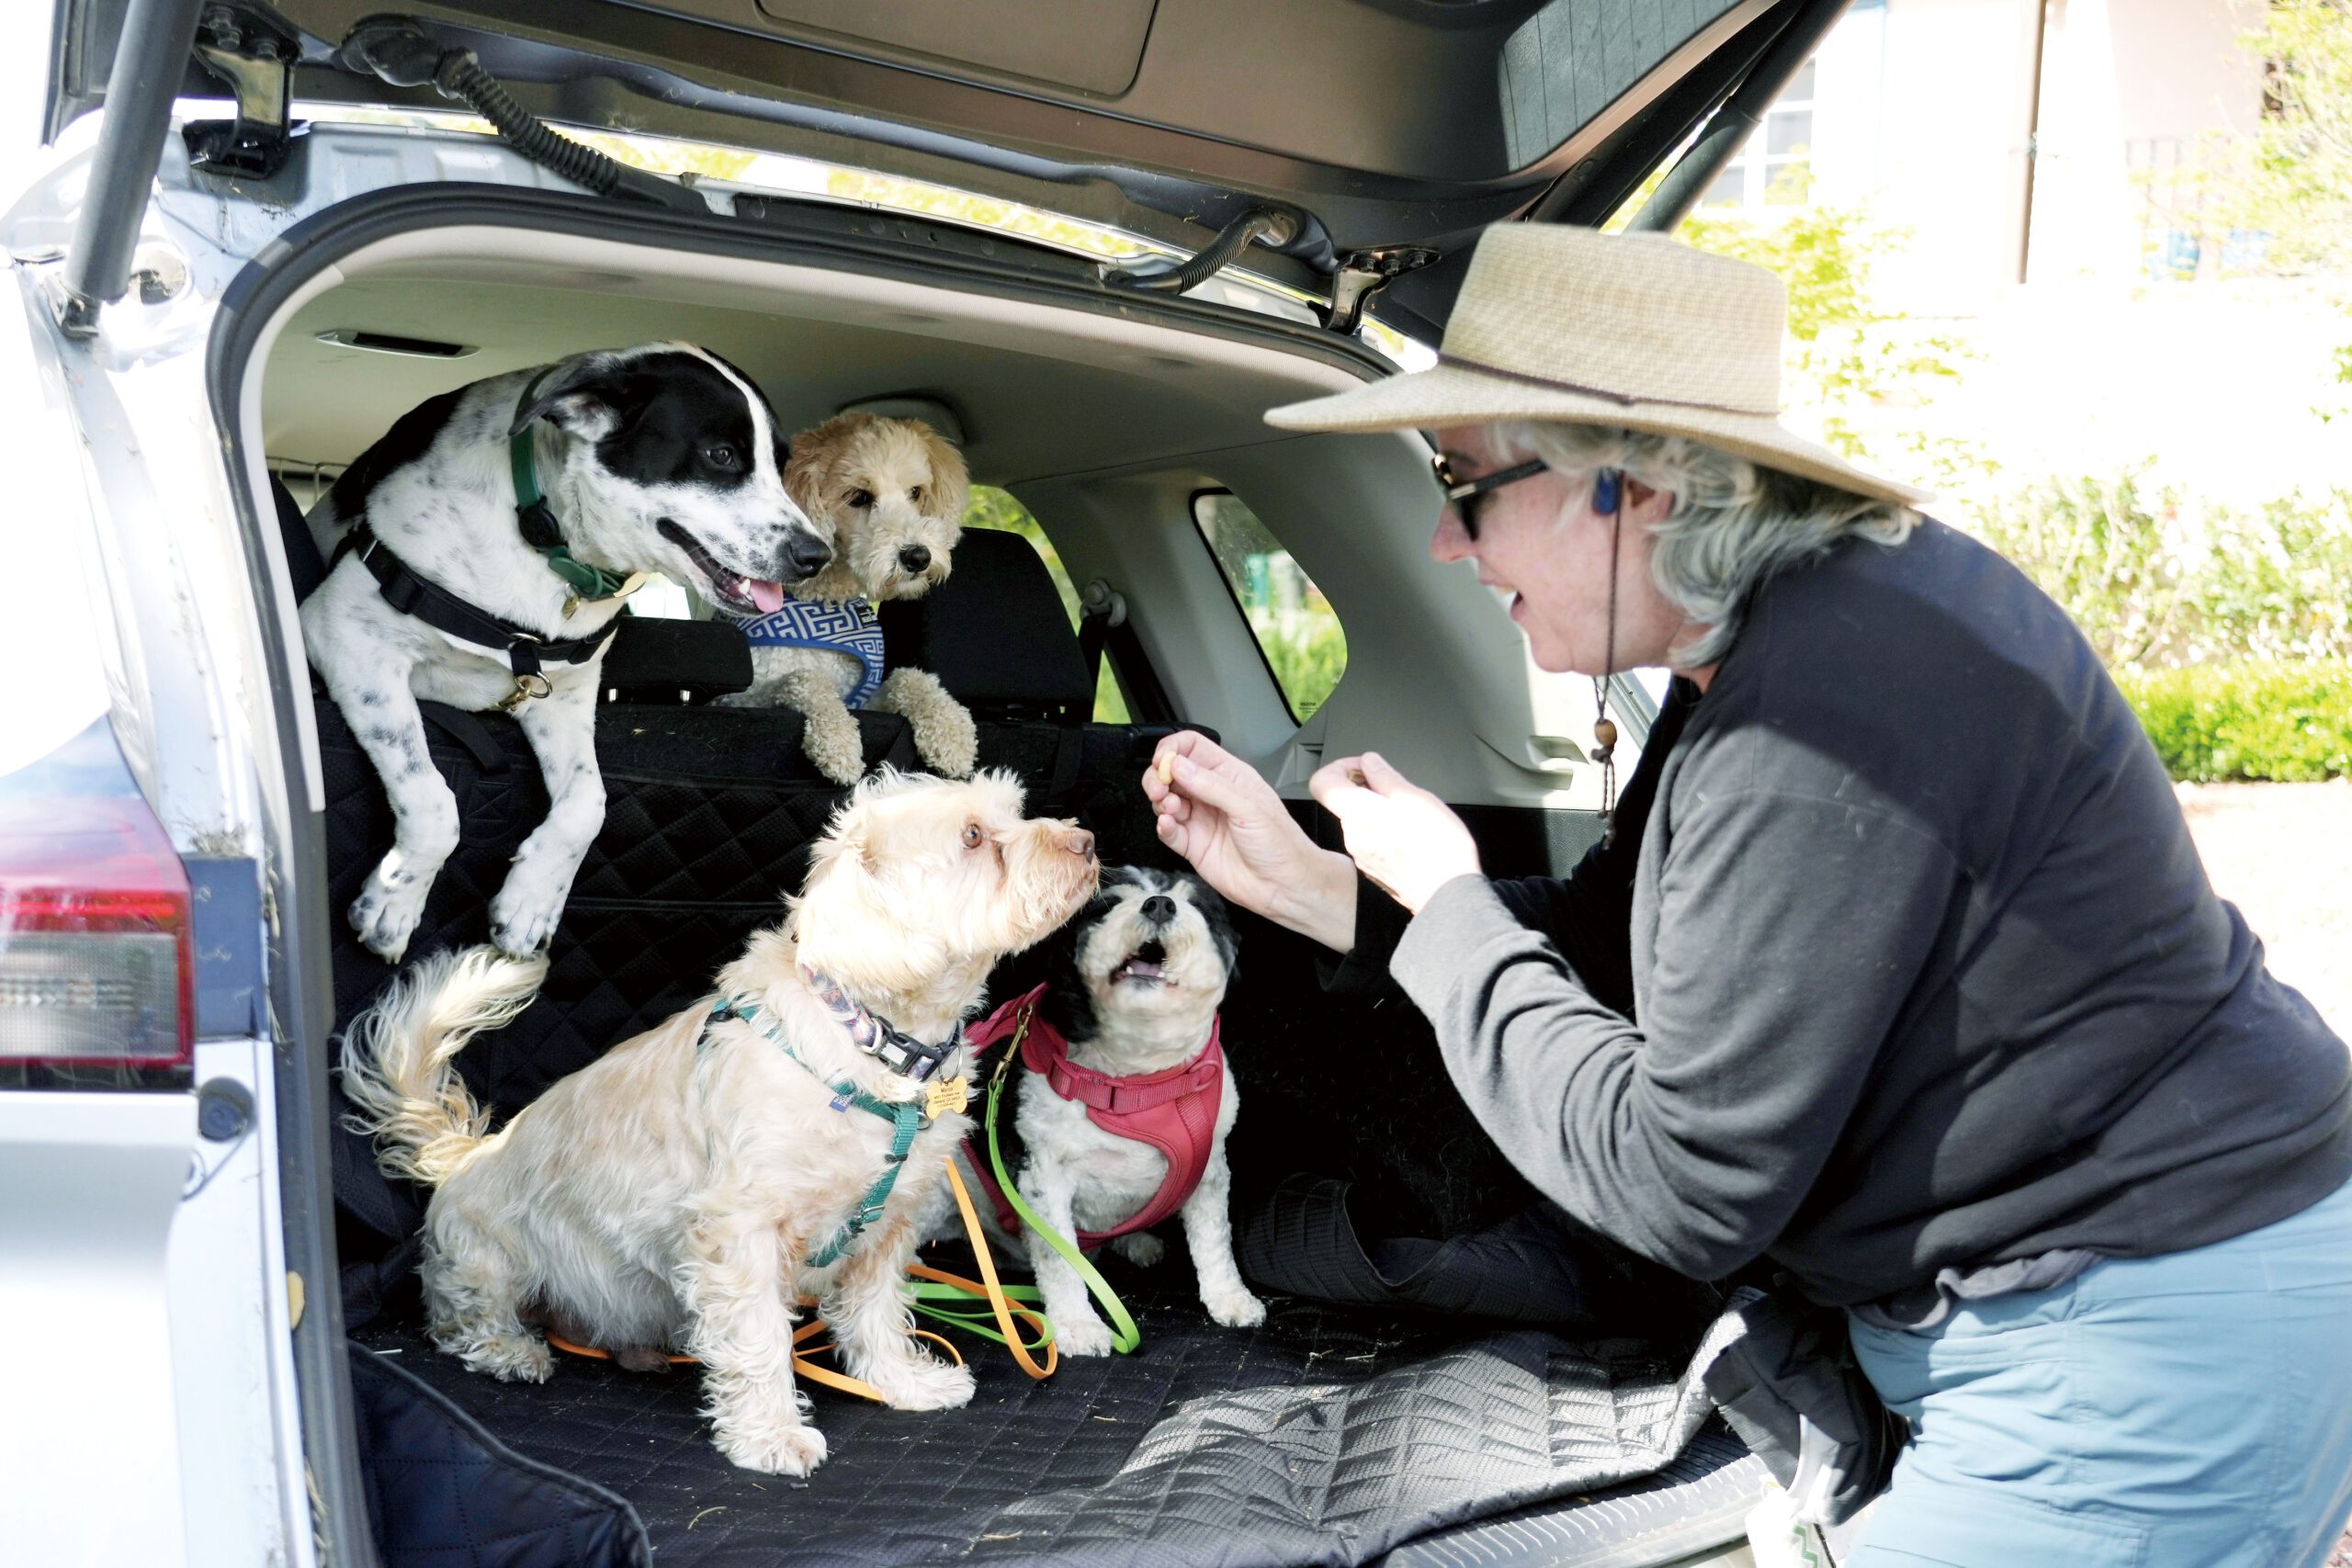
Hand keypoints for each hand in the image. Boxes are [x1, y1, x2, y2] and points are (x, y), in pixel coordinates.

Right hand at [1142, 731, 1356, 950]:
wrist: (1283, 886)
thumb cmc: (1280, 844)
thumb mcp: (1249, 806)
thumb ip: (1211, 785)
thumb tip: (1178, 765)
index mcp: (1229, 775)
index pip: (1193, 748)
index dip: (1173, 749)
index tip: (1163, 761)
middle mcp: (1212, 795)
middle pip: (1172, 772)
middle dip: (1158, 776)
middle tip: (1159, 788)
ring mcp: (1200, 819)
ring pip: (1165, 800)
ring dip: (1160, 801)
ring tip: (1170, 809)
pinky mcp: (1192, 845)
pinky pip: (1168, 831)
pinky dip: (1162, 826)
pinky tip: (1169, 825)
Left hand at [1307, 752, 1481, 914]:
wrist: (1446, 894)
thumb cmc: (1437, 847)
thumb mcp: (1415, 798)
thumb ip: (1386, 777)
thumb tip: (1369, 763)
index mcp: (1358, 813)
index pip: (1322, 782)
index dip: (1340, 767)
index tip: (1366, 767)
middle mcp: (1352, 835)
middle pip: (1344, 802)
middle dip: (1368, 789)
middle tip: (1397, 789)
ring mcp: (1361, 856)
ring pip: (1360, 822)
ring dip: (1379, 811)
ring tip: (1411, 814)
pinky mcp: (1373, 870)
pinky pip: (1370, 842)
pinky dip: (1385, 831)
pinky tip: (1411, 835)